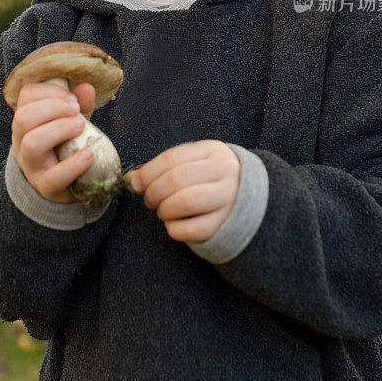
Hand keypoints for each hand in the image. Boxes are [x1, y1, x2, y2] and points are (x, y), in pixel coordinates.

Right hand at [11, 81, 96, 203]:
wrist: (64, 185)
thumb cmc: (66, 145)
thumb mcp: (71, 121)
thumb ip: (79, 105)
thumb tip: (87, 87)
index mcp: (26, 120)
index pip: (26, 96)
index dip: (49, 91)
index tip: (72, 98)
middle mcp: (22, 141)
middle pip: (23, 118)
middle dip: (53, 108)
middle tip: (76, 111)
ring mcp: (31, 166)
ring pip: (32, 143)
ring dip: (59, 129)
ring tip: (81, 126)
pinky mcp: (46, 187)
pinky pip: (53, 177)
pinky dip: (73, 164)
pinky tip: (88, 155)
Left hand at [126, 140, 240, 242]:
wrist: (249, 198)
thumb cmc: (211, 179)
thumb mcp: (193, 164)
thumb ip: (164, 168)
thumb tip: (132, 180)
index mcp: (213, 151)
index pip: (172, 158)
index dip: (148, 172)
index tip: (137, 183)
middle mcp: (224, 171)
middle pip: (176, 179)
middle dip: (154, 192)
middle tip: (150, 200)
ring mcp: (228, 197)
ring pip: (184, 202)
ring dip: (164, 210)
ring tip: (164, 211)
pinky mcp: (226, 224)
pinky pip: (193, 229)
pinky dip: (175, 229)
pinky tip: (174, 225)